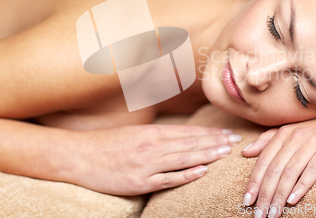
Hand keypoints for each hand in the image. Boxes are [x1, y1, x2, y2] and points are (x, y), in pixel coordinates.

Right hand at [67, 124, 241, 194]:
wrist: (78, 155)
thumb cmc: (106, 144)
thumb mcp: (134, 134)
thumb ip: (157, 136)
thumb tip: (179, 137)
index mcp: (151, 133)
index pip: (188, 132)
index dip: (209, 133)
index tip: (227, 133)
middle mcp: (152, 146)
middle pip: (191, 143)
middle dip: (216, 142)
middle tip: (237, 141)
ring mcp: (147, 164)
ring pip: (184, 158)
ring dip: (207, 154)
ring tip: (226, 152)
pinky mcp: (139, 182)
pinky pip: (167, 179)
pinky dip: (185, 175)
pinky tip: (201, 171)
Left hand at [241, 113, 315, 217]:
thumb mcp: (292, 132)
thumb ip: (268, 140)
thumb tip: (245, 152)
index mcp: (283, 133)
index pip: (263, 161)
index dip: (253, 182)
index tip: (246, 201)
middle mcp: (295, 136)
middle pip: (274, 169)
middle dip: (265, 194)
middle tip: (259, 215)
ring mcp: (312, 142)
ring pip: (290, 172)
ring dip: (280, 195)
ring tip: (273, 214)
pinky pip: (313, 168)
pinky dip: (302, 185)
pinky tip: (293, 200)